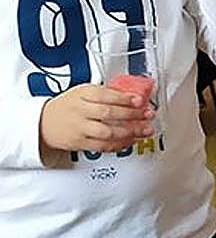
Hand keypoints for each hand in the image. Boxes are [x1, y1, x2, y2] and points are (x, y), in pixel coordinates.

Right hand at [40, 84, 155, 153]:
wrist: (44, 123)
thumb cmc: (68, 105)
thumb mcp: (83, 91)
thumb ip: (105, 93)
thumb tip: (133, 95)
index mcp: (82, 95)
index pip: (105, 95)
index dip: (124, 98)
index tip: (139, 100)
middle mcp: (80, 111)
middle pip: (108, 114)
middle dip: (132, 115)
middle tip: (148, 115)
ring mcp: (80, 128)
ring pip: (107, 132)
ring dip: (130, 132)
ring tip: (145, 130)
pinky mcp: (81, 143)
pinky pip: (103, 145)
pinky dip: (120, 144)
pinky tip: (132, 140)